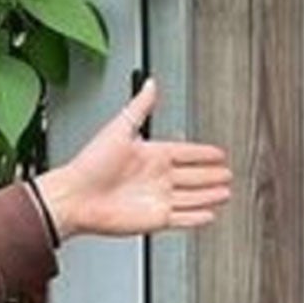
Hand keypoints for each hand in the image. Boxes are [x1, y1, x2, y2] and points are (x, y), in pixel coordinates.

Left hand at [36, 78, 230, 241]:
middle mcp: (156, 177)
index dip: (203, 153)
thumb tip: (150, 83)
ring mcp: (157, 199)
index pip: (185, 153)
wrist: (75, 197)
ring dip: (209, 195)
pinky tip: (209, 214)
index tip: (219, 153)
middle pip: (193, 175)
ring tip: (226, 193)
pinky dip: (197, 217)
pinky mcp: (155, 219)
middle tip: (228, 173)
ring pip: (192, 196)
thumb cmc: (90, 164)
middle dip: (212, 174)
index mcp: (151, 154)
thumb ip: (139, 107)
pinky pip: (182, 218)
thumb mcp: (119, 128)